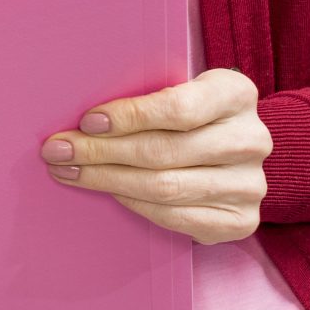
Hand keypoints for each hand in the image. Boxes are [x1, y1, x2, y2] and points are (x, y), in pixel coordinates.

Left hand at [43, 67, 270, 244]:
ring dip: (107, 181)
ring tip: (68, 172)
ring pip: (165, 187)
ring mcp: (250, 184)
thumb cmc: (188, 113)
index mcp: (236, 94)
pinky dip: (134, 205)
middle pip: (163, 151)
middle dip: (101, 152)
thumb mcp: (176, 88)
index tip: (86, 122)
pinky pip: (176, 217)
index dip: (129, 116)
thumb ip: (143, 94)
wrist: (232, 151)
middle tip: (58, 151)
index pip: (179, 108)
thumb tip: (80, 117)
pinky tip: (108, 193)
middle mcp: (251, 139)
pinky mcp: (241, 221)